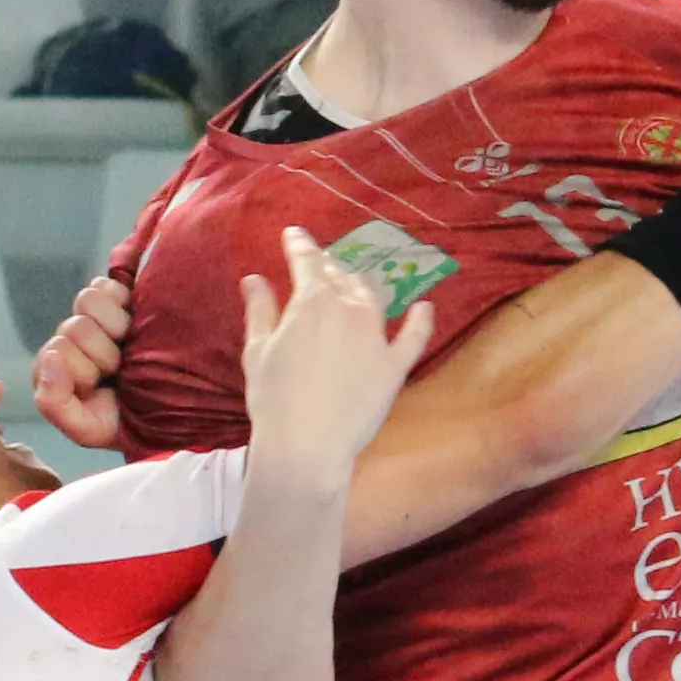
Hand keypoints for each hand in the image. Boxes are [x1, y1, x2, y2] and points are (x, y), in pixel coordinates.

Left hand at [30, 264, 135, 449]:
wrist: (172, 407)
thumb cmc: (127, 420)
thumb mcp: (89, 428)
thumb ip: (54, 403)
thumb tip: (50, 356)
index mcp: (55, 366)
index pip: (55, 350)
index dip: (82, 372)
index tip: (101, 389)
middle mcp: (70, 339)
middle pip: (75, 327)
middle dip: (103, 355)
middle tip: (118, 371)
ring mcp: (93, 316)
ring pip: (88, 300)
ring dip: (115, 326)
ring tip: (127, 346)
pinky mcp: (115, 298)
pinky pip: (104, 284)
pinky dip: (118, 298)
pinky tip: (131, 318)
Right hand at [236, 225, 435, 471]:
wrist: (306, 446)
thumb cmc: (272, 399)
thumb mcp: (257, 350)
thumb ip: (261, 310)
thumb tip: (254, 279)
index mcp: (312, 301)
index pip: (306, 261)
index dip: (300, 245)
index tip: (294, 235)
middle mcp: (348, 310)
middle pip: (339, 278)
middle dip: (327, 267)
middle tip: (318, 263)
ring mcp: (376, 337)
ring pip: (370, 299)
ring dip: (358, 286)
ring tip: (350, 281)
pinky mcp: (394, 366)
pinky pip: (413, 337)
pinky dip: (421, 320)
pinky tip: (425, 306)